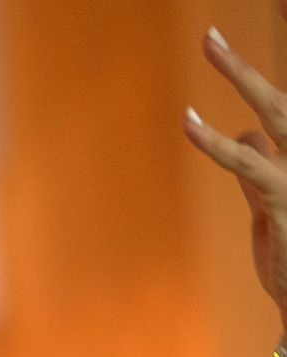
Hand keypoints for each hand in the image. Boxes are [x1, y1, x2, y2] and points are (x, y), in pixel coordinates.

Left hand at [185, 13, 286, 333]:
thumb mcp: (271, 211)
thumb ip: (255, 172)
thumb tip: (242, 133)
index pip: (281, 112)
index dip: (254, 85)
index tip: (225, 53)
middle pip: (283, 100)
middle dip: (247, 66)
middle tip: (212, 34)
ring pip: (276, 111)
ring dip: (241, 73)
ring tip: (211, 42)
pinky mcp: (286, 201)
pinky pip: (249, 164)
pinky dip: (215, 143)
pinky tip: (190, 121)